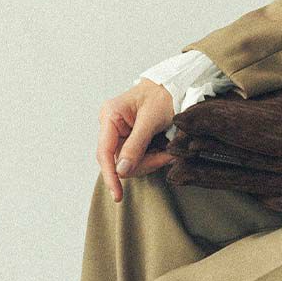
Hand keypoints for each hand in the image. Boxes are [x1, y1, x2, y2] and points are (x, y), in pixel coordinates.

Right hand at [97, 79, 176, 202]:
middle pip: (118, 161)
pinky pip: (138, 158)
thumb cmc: (163, 95)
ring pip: (129, 163)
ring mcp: (119, 133)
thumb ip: (136, 145)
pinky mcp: (130, 140)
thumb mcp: (151, 119)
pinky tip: (165, 152)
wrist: (176, 86)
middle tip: (166, 158)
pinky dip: (153, 158)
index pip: (105, 152)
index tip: (117, 194)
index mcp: (110, 115)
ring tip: (169, 152)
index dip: (110, 175)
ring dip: (151, 162)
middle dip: (142, 164)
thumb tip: (121, 170)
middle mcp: (111, 125)